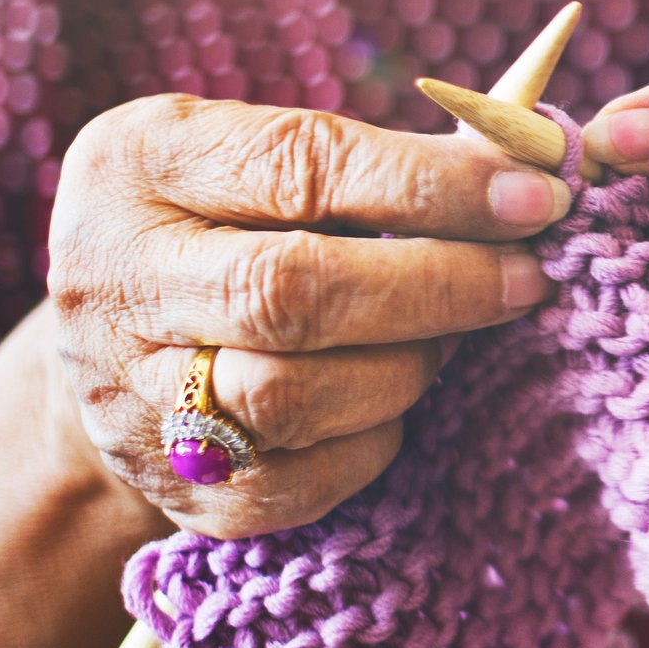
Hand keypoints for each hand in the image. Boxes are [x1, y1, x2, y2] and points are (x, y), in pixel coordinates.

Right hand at [47, 95, 572, 537]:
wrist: (117, 349)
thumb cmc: (237, 227)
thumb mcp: (270, 159)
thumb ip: (386, 160)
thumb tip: (531, 162)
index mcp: (137, 163)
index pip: (300, 166)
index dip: (431, 185)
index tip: (537, 195)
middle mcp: (111, 278)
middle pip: (291, 292)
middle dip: (438, 284)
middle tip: (530, 277)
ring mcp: (129, 395)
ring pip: (295, 396)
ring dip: (409, 365)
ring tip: (457, 337)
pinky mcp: (177, 488)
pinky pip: (305, 477)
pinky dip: (375, 437)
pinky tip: (397, 400)